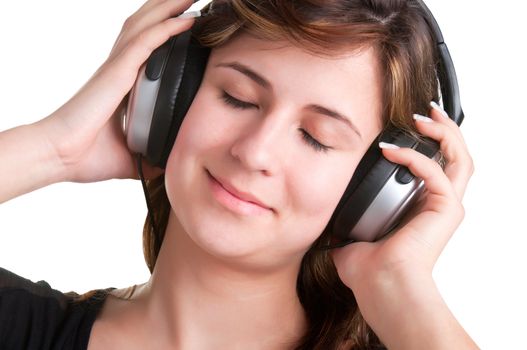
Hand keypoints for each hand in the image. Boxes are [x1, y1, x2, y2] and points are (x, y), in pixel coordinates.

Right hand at [36, 0, 196, 182]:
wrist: (59, 158)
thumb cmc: (86, 156)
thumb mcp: (131, 157)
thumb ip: (150, 156)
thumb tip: (170, 165)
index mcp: (123, 84)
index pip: (149, 46)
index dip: (167, 28)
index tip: (192, 20)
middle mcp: (120, 69)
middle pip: (148, 26)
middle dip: (170, 8)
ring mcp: (117, 68)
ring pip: (147, 25)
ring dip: (170, 7)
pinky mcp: (115, 73)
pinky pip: (145, 43)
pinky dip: (167, 29)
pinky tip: (187, 19)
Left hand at [331, 103, 474, 346]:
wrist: (379, 285)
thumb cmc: (368, 269)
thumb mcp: (350, 234)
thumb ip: (342, 219)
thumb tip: (323, 210)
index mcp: (419, 207)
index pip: (433, 166)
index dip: (425, 143)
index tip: (406, 126)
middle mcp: (436, 204)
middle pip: (454, 157)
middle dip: (443, 129)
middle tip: (427, 111)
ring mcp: (444, 206)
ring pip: (459, 159)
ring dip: (443, 134)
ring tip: (424, 117)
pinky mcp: (446, 210)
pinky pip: (437, 173)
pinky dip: (416, 157)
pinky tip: (392, 151)